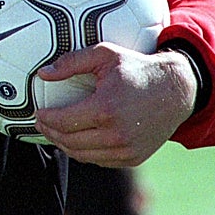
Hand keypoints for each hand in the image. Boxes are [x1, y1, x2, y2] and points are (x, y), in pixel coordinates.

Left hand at [34, 43, 197, 165]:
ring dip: (64, 144)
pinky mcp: (134, 158)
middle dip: (50, 132)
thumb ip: (71, 62)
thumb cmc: (137, 69)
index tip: (38, 111)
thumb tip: (43, 74)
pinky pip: (99, 160)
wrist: (176, 90)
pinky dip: (84, 151)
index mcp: (105, 109)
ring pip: (82, 155)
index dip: (45, 118)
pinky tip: (77, 138)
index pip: (62, 122)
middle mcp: (116, 134)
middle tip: (42, 122)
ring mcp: (126, 150)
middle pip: (68, 141)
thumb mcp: (105, 54)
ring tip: (56, 131)